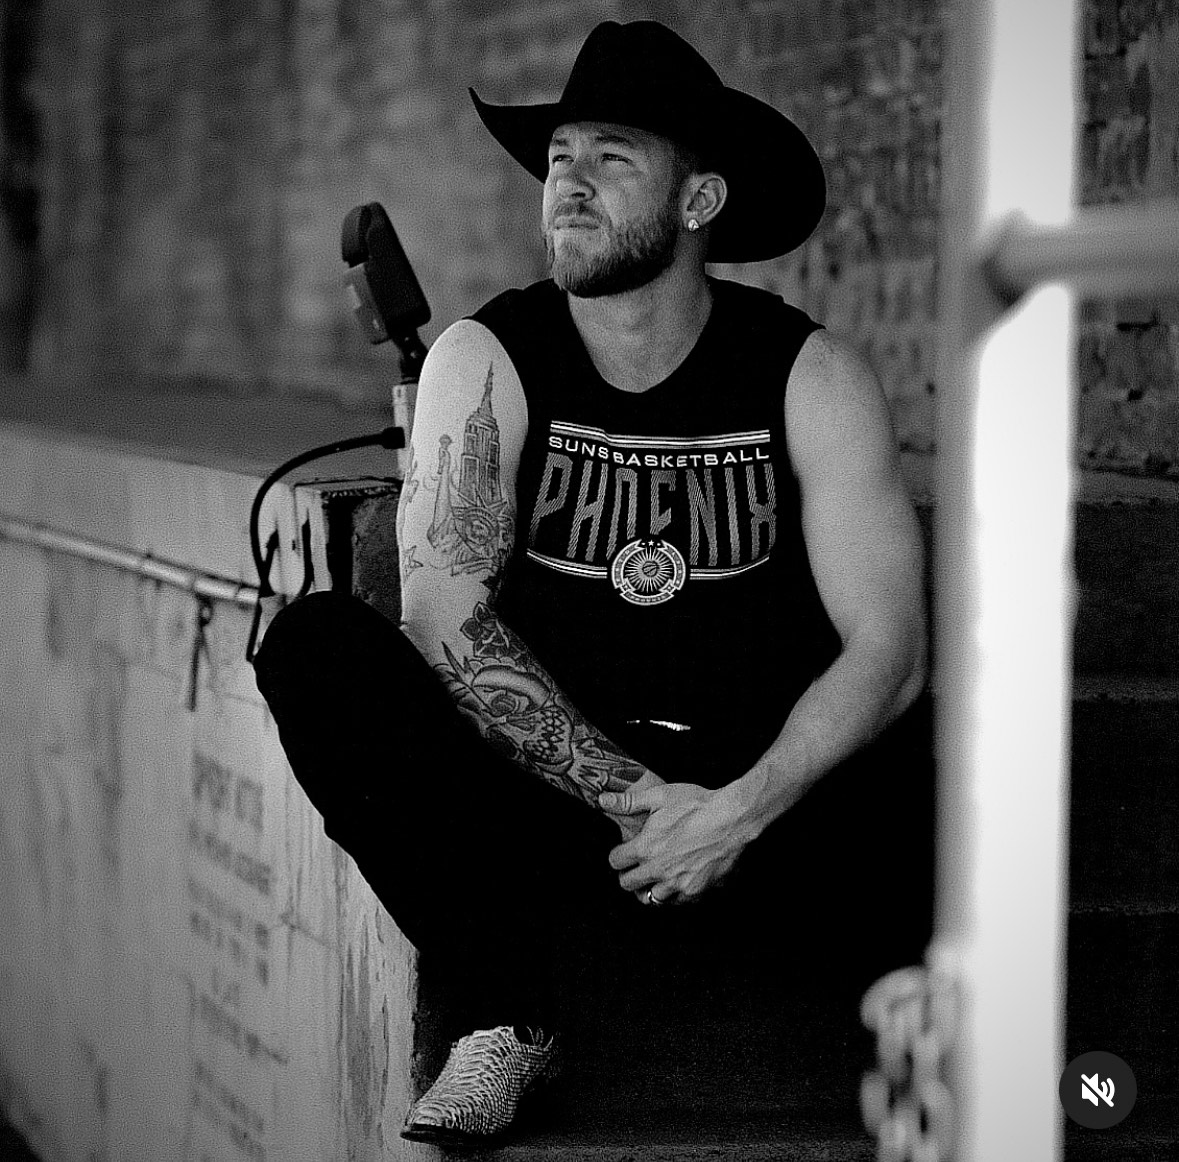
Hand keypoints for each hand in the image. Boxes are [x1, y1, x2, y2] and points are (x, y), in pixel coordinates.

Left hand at [600, 782, 755, 904]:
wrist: (731, 818)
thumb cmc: (696, 805)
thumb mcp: (659, 796)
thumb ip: (628, 801)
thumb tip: (603, 800)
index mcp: (645, 848)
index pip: (615, 862)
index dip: (618, 855)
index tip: (624, 851)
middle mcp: (658, 870)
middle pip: (628, 885)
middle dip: (628, 875)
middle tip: (636, 866)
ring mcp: (678, 883)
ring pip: (652, 899)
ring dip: (650, 888)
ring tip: (656, 877)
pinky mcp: (697, 890)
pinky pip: (678, 902)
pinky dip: (675, 894)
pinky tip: (678, 881)